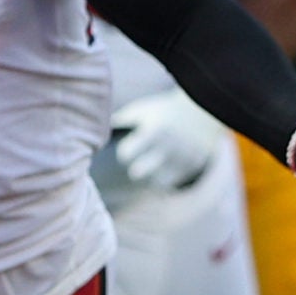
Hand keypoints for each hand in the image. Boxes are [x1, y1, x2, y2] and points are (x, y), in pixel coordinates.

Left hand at [111, 90, 225, 189]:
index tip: (130, 147)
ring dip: (151, 175)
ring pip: (154, 182)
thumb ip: (120, 119)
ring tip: (154, 163)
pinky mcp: (192, 167)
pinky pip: (171, 184)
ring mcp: (182, 159)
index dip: (126, 152)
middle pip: (138, 173)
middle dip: (136, 167)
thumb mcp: (143, 110)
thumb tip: (91, 126)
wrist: (204, 112)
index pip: (126, 154)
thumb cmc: (164, 111)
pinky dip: (165, 179)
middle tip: (140, 160)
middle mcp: (168, 147)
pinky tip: (166, 167)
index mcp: (153, 130)